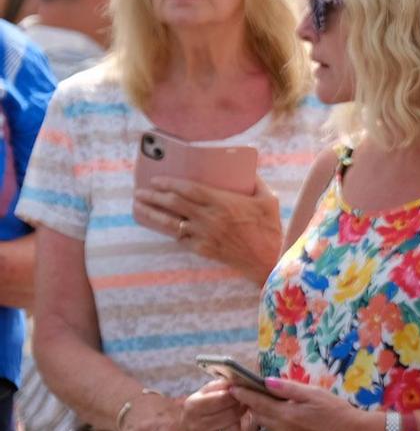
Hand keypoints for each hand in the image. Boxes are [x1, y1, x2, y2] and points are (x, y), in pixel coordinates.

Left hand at [133, 175, 283, 281]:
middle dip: (154, 196)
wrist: (268, 260)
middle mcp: (209, 217)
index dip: (169, 183)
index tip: (156, 180)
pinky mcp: (202, 249)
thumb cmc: (269, 229)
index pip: (188, 189)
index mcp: (223, 202)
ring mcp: (203, 235)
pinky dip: (169, 231)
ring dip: (151, 214)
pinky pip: (180, 238)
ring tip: (138, 207)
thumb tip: (248, 170)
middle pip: (174, 203)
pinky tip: (161, 226)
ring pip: (170, 222)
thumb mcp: (268, 200)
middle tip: (140, 191)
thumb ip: (257, 183)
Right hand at [182, 379, 256, 430]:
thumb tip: (238, 379)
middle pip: (231, 413)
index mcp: (192, 406)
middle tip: (243, 404)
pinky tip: (237, 426)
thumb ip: (222, 385)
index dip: (236, 394)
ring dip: (242, 419)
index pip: (223, 398)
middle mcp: (195, 426)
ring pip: (236, 426)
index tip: (240, 392)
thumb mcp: (208, 392)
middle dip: (241, 407)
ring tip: (239, 414)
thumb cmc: (204, 408)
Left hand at [240, 378, 378, 430]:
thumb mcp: (315, 394)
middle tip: (245, 391)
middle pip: (259, 415)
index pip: (257, 403)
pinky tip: (285, 415)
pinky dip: (276, 422)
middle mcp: (283, 430)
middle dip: (251, 403)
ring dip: (264, 413)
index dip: (244, 394)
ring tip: (264, 401)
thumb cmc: (338, 411)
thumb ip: (289, 388)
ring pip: (268, 424)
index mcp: (287, 415)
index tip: (232, 387)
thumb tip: (267, 382)